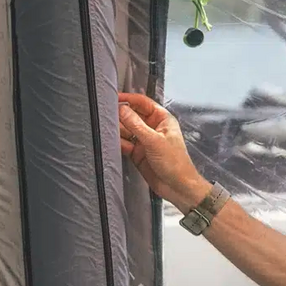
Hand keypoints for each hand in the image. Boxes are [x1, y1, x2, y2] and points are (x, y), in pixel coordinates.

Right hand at [118, 92, 209, 210]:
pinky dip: (118, 143)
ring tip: (108, 129)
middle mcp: (153, 128)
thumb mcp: (154, 141)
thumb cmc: (176, 164)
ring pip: (126, 130)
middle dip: (120, 115)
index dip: (129, 99)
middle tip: (107, 115)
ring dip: (118, 130)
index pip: (143, 103)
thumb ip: (136, 125)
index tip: (114, 98)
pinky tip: (113, 142)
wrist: (178, 187)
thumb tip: (123, 109)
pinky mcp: (138, 153)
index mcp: (162, 119)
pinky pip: (125, 144)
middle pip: (132, 115)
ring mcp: (145, 141)